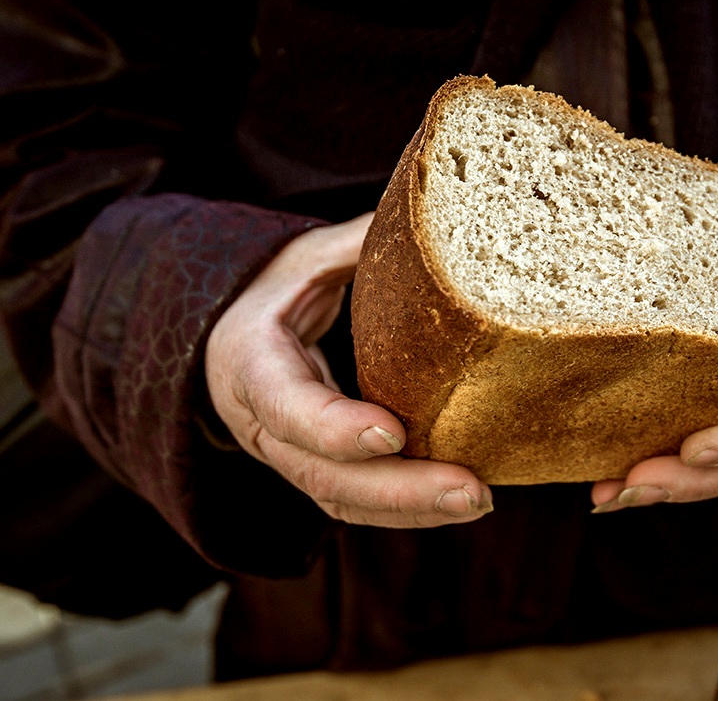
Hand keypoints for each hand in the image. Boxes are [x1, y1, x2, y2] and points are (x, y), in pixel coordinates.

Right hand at [205, 212, 492, 527]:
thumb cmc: (275, 289)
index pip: (285, 405)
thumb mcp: (304, 256)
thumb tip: (437, 213)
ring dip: (413, 510)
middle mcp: (260, 424)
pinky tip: (461, 501)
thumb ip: (358, 243)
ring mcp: (287, 458)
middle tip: (473, 492)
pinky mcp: (316, 473)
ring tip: (480, 501)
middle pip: (324, 475)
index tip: (393, 432)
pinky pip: (357, 505)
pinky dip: (407, 511)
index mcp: (249, 361)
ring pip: (343, 502)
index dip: (334, 427)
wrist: (230, 335)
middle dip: (400, 490)